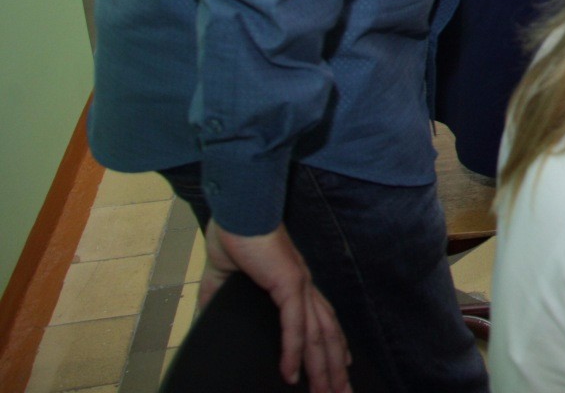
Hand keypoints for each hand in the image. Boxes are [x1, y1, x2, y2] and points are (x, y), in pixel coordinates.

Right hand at [202, 221, 350, 392]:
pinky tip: (291, 374)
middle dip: (335, 368)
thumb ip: (220, 301)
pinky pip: (295, 326)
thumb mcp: (225, 279)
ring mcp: (300, 285)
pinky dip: (294, 352)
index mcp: (295, 283)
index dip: (333, 345)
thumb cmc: (233, 235)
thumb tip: (205, 321)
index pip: (322, 321)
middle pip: (328, 335)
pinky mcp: (289, 283)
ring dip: (323, 368)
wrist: (237, 208)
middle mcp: (305, 287)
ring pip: (318, 336)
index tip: (340, 368)